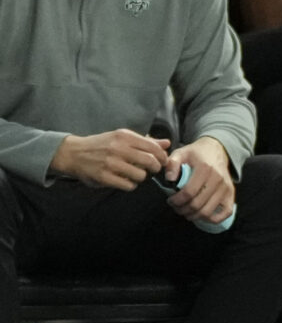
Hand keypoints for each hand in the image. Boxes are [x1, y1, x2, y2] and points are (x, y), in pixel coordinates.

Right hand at [48, 128, 170, 189]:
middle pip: (150, 162)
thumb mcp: (122, 137)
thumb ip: (145, 141)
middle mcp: (118, 148)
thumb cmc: (102, 144)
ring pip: (140, 175)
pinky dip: (130, 185)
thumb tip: (167, 143)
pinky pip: (127, 185)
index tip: (162, 162)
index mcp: (125, 137)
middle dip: (155, 168)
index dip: (162, 157)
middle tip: (152, 170)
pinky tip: (126, 181)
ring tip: (136, 175)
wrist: (73, 153)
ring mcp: (110, 163)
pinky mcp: (103, 177)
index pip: (154, 147)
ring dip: (141, 177)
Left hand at [163, 138, 234, 226]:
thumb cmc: (196, 154)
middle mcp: (218, 178)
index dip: (176, 201)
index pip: (189, 192)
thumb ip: (172, 164)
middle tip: (176, 207)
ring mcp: (226, 187)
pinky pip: (225, 212)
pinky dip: (213, 219)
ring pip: (208, 211)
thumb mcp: (181, 153)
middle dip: (182, 209)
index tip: (170, 200)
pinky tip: (202, 216)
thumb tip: (169, 179)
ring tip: (186, 211)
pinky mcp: (231, 193)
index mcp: (205, 168)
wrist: (217, 150)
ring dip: (193, 216)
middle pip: (197, 204)